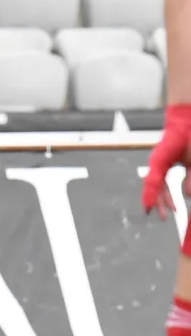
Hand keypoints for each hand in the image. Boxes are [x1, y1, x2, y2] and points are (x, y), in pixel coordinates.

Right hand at [142, 105, 190, 219]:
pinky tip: (180, 197)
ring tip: (174, 211)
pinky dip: (170, 190)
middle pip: (154, 185)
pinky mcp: (169, 161)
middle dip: (159, 202)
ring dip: (167, 198)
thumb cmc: (188, 132)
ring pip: (160, 184)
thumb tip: (187, 195)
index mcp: (159, 159)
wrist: (186, 117)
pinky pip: (165, 178)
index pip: (152, 181)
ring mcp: (162, 161)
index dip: (150, 197)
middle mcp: (158, 161)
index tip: (148, 211)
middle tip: (164, 217)